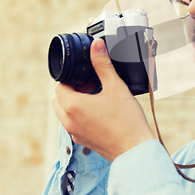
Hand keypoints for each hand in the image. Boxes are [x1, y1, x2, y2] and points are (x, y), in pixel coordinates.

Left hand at [52, 38, 154, 160]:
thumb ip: (103, 65)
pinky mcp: (83, 141)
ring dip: (74, 103)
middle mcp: (68, 121)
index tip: (86, 75)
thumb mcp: (116, 87)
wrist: (135, 150)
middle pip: (59, 99)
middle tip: (92, 85)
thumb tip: (96, 45)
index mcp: (72, 105)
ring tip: (97, 99)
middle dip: (72, 89)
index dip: (71, 77)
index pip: (59, 85)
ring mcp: (75, 133)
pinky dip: (81, 116)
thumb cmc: (126, 120)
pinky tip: (102, 113)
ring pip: (64, 113)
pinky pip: (73, 124)